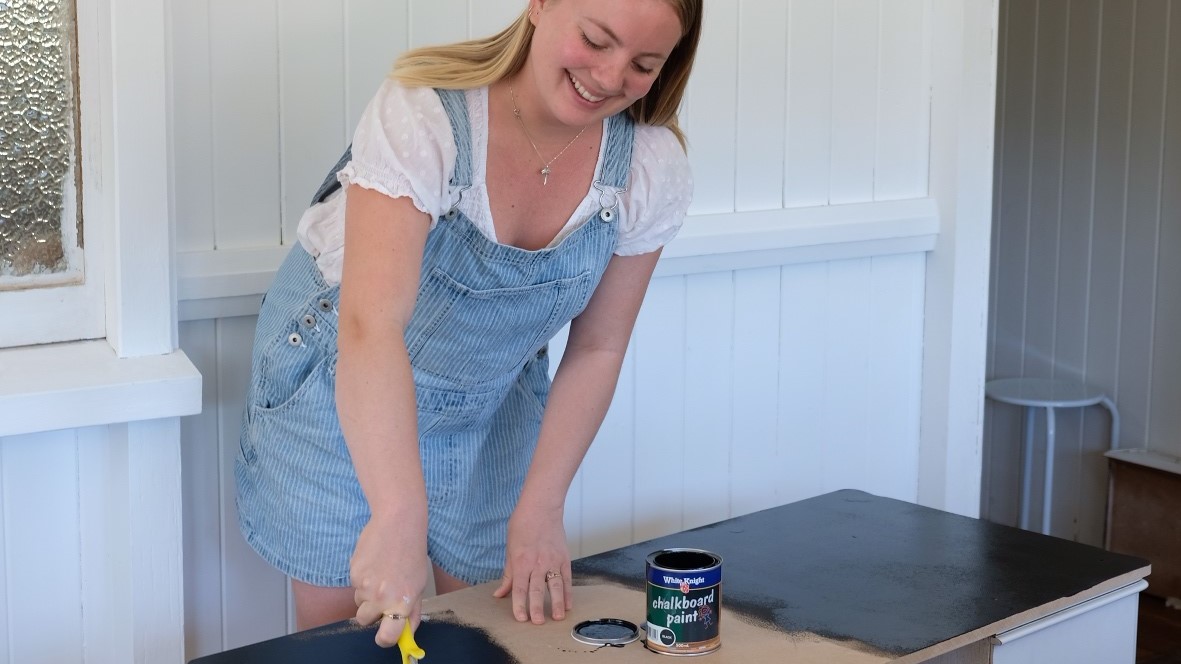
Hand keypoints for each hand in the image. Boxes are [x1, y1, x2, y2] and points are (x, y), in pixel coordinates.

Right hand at [350, 514, 429, 647]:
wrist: (398, 522)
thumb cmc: (412, 552)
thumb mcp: (419, 585)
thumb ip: (412, 612)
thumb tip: (406, 633)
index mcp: (401, 603)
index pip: (386, 637)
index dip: (385, 638)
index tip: (386, 633)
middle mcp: (381, 598)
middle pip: (365, 621)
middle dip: (372, 612)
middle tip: (384, 594)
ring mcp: (364, 585)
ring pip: (359, 602)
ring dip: (367, 594)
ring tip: (381, 573)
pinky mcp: (353, 572)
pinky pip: (354, 584)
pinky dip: (362, 578)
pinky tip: (374, 562)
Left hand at [492, 504, 572, 623]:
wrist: (541, 508)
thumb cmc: (522, 526)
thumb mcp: (510, 549)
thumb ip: (508, 574)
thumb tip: (500, 594)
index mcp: (521, 561)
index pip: (519, 588)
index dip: (519, 604)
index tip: (520, 618)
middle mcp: (537, 563)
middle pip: (537, 589)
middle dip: (537, 607)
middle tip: (538, 622)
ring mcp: (552, 560)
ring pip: (555, 585)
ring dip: (557, 602)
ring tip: (558, 617)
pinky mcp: (564, 557)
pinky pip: (567, 578)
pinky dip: (568, 592)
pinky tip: (569, 604)